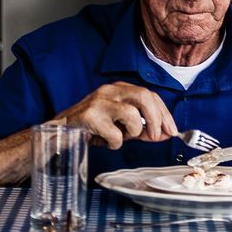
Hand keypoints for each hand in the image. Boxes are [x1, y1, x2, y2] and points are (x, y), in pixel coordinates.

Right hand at [55, 82, 176, 149]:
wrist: (60, 132)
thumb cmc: (92, 127)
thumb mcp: (121, 126)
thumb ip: (144, 129)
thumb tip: (166, 134)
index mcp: (120, 89)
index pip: (151, 95)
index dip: (165, 114)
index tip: (172, 131)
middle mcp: (111, 90)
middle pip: (145, 97)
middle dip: (156, 119)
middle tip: (155, 136)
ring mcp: (100, 101)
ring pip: (132, 114)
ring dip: (133, 132)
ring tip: (122, 137)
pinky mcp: (90, 116)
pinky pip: (115, 133)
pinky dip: (115, 143)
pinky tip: (106, 141)